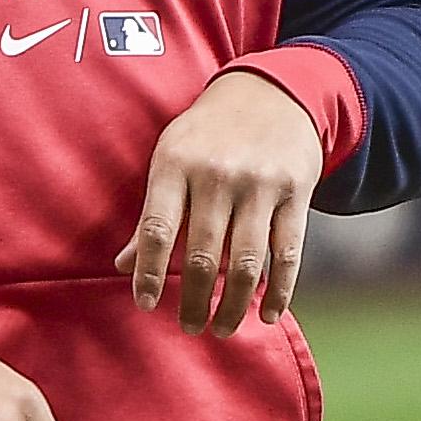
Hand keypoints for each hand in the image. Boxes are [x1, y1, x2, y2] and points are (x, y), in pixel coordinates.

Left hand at [114, 69, 325, 338]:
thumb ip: (151, 214)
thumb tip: (124, 266)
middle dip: (194, 300)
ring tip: (222, 328)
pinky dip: (279, 290)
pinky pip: (287, 253)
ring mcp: (259, 184)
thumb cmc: (206, 135)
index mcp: (175, 166)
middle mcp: (217, 175)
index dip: (149, 273)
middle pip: (202, 254)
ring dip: (234, 304)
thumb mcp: (170, 158)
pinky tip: (268, 314)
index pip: (156, 229)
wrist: (271, 93)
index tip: (146, 305)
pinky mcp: (296, 192)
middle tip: (189, 327)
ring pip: (245, 261)